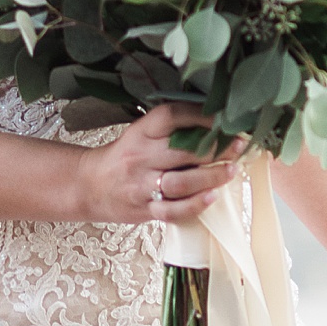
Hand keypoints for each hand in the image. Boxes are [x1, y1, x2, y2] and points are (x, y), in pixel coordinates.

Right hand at [73, 103, 245, 224]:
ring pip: (181, 182)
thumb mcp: (140, 134)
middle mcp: (140, 157)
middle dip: (216, 148)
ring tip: (232, 170)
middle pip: (182, 150)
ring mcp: (141, 185)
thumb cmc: (124, 156)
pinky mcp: (144, 210)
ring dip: (212, 176)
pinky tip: (213, 196)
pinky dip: (195, 205)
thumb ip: (171, 130)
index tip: (224, 117)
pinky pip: (172, 210)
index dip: (201, 115)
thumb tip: (216, 124)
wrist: (88, 186)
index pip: (171, 116)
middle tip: (239, 146)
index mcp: (140, 133)